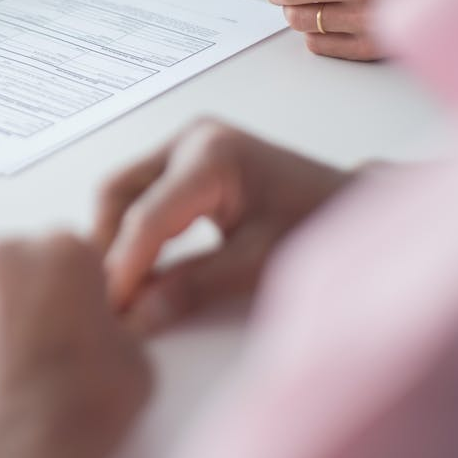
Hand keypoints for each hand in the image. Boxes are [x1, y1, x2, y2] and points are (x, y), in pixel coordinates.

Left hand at [0, 234, 151, 457]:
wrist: (19, 452)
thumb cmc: (76, 410)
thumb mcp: (136, 360)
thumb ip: (119, 324)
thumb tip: (112, 329)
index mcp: (65, 250)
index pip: (74, 251)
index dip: (80, 288)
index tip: (82, 315)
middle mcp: (8, 254)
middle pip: (22, 259)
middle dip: (33, 292)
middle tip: (45, 343)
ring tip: (5, 358)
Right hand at [95, 120, 350, 333]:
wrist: (350, 203)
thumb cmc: (317, 224)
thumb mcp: (257, 263)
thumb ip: (191, 288)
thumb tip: (135, 318)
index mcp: (212, 155)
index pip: (147, 216)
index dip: (122, 267)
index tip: (109, 311)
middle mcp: (191, 138)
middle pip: (118, 191)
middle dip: (107, 245)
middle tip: (107, 300)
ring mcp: (187, 144)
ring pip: (123, 191)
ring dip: (116, 238)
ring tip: (122, 288)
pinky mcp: (187, 159)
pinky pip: (142, 192)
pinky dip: (135, 229)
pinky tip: (141, 268)